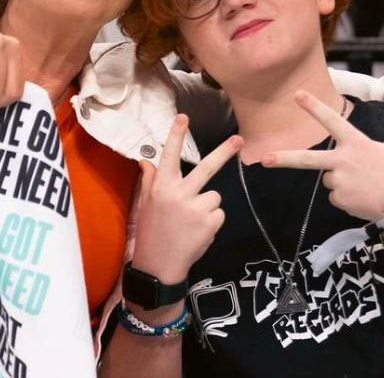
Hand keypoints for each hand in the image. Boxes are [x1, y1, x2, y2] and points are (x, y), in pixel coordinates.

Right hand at [131, 115, 239, 283]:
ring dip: (206, 207)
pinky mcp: (210, 222)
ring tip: (191, 223)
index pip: (169, 155)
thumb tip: (146, 161)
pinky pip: (218, 213)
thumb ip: (149, 181)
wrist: (159, 266)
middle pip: (207, 167)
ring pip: (214, 196)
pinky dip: (211, 222)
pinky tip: (197, 232)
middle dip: (225, 151)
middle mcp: (179, 193)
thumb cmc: (150, 233)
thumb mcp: (144, 205)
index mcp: (161, 187)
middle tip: (239, 140)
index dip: (176, 135)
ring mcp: (196, 207)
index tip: (183, 116)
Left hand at [264, 94, 383, 221]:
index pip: (332, 121)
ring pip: (329, 178)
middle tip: (265, 159)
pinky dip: (345, 197)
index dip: (314, 107)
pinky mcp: (339, 200)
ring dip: (341, 180)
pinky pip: (334, 196)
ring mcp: (339, 182)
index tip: (296, 95)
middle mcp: (343, 161)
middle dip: (283, 159)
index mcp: (356, 143)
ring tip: (365, 185)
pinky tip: (362, 197)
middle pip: (306, 159)